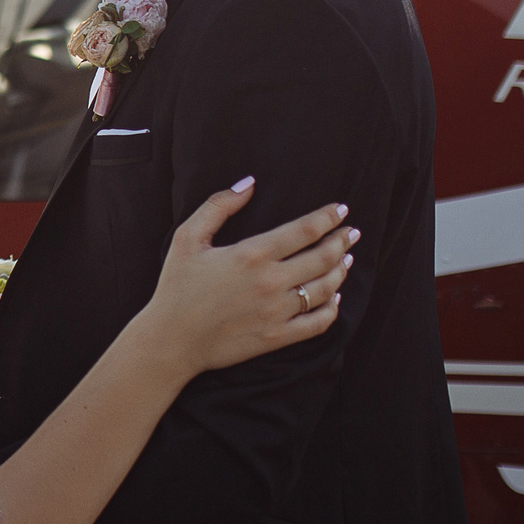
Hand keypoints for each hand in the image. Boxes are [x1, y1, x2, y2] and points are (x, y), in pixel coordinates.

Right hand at [139, 180, 354, 378]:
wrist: (171, 340)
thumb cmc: (176, 286)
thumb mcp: (187, 238)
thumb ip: (218, 206)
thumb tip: (249, 183)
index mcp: (251, 254)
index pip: (304, 230)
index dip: (327, 218)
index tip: (341, 209)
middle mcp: (270, 282)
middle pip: (322, 258)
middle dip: (342, 241)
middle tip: (352, 232)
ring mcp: (277, 312)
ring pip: (325, 288)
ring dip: (340, 271)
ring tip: (346, 259)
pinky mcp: (277, 337)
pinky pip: (318, 323)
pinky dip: (332, 309)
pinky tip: (334, 298)